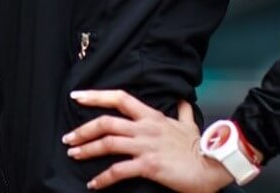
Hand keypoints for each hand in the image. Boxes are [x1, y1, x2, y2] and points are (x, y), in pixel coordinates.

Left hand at [62, 90, 235, 191]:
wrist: (211, 165)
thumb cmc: (200, 147)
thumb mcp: (189, 124)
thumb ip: (183, 112)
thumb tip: (182, 100)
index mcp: (152, 116)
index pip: (120, 98)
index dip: (96, 96)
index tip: (77, 96)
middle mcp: (145, 128)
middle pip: (106, 122)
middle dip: (83, 130)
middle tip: (68, 138)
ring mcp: (146, 146)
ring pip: (108, 143)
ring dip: (86, 149)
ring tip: (74, 155)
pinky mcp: (148, 165)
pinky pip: (118, 171)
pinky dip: (102, 178)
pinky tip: (93, 183)